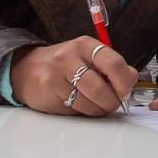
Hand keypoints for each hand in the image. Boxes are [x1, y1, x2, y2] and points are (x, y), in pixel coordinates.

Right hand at [10, 36, 137, 115]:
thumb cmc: (66, 64)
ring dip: (100, 109)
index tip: (126, 91)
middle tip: (115, 103)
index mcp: (86, 45)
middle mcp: (70, 57)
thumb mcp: (88, 56)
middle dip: (112, 101)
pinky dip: (84, 112)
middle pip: (100, 87)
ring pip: (88, 102)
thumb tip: (130, 82)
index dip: (124, 82)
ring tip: (100, 106)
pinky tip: (83, 106)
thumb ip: (110, 66)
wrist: (27, 69)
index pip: (114, 63)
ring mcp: (56, 75)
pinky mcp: (48, 91)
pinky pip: (74, 108)